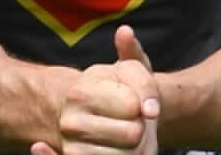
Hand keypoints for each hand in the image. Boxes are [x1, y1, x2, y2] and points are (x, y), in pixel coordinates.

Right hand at [31, 26, 159, 154]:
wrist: (92, 107)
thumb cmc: (116, 87)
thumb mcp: (131, 72)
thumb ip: (145, 85)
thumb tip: (151, 112)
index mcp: (80, 93)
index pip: (133, 107)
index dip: (140, 102)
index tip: (130, 97)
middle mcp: (70, 123)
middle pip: (133, 134)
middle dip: (139, 125)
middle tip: (127, 117)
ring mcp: (72, 149)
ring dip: (135, 145)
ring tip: (121, 131)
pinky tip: (114, 146)